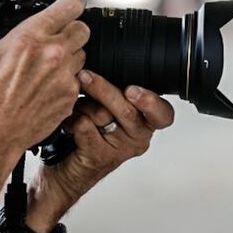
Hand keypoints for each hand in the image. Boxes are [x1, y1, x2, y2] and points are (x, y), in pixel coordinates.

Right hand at [0, 0, 88, 160]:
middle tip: (56, 39)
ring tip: (48, 67)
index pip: (71, 4)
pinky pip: (78, 81)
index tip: (68, 4)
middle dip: (71, 30)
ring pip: (82, 55)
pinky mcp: (71, 97)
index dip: (71, 1)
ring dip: (70, 57)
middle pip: (83, 28)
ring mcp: (66, 76)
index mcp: (31, 36)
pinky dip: (67, 81)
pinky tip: (47, 87)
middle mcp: (54, 53)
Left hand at [39, 71, 174, 207]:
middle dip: (103, 89)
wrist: (68, 169)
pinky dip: (72, 122)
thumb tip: (104, 63)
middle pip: (127, 109)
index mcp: (145, 121)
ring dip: (82, 107)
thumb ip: (114, 91)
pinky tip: (68, 125)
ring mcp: (120, 149)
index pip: (163, 113)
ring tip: (76, 109)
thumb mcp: (106, 107)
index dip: (151, 102)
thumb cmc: (88, 131)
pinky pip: (84, 128)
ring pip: (102, 116)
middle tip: (86, 76)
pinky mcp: (100, 157)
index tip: (132, 90)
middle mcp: (138, 136)